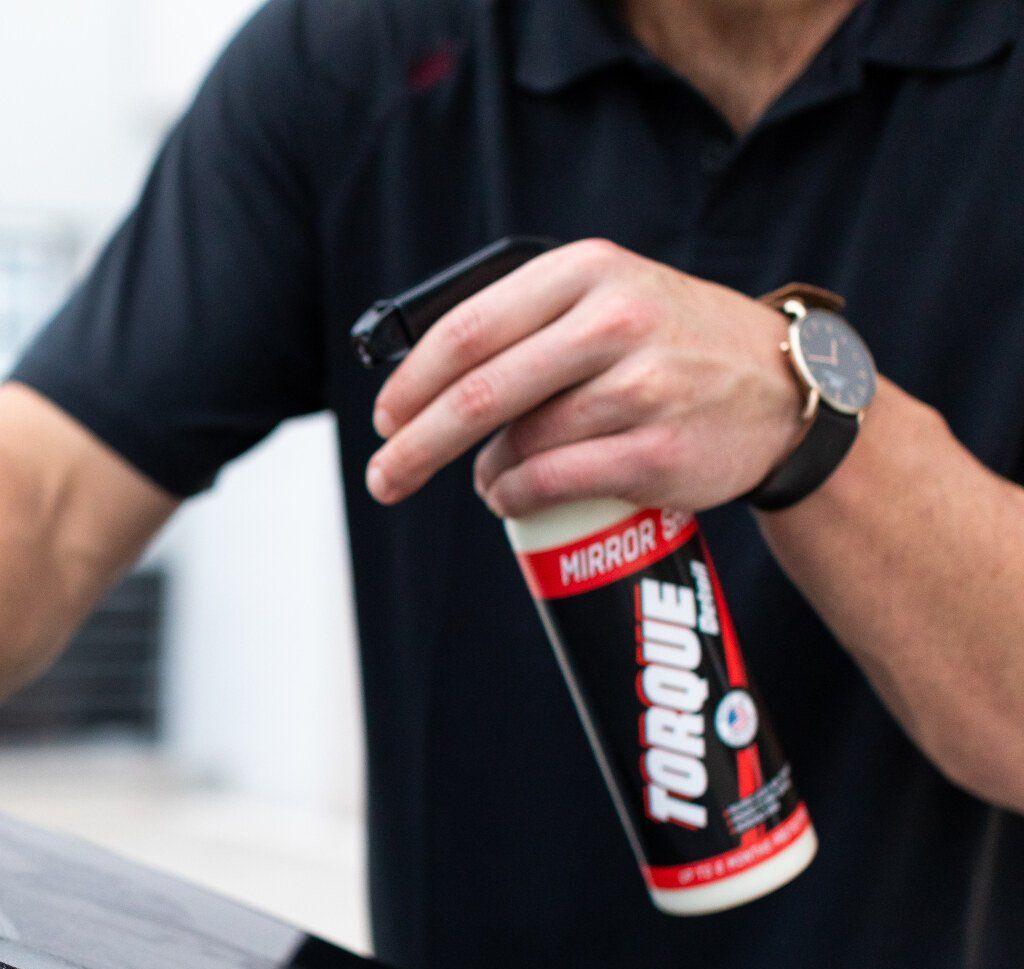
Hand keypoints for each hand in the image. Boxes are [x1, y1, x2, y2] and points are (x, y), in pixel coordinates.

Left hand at [366, 239, 804, 517]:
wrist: (784, 387)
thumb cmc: (673, 344)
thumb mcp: (609, 296)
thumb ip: (527, 319)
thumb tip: (423, 382)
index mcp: (589, 271)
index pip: (469, 330)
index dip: (413, 382)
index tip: (385, 417)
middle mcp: (617, 321)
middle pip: (480, 392)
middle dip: (416, 445)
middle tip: (384, 477)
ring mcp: (643, 387)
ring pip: (519, 443)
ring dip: (482, 473)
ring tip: (485, 479)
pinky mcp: (659, 451)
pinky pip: (555, 482)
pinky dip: (516, 496)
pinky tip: (510, 496)